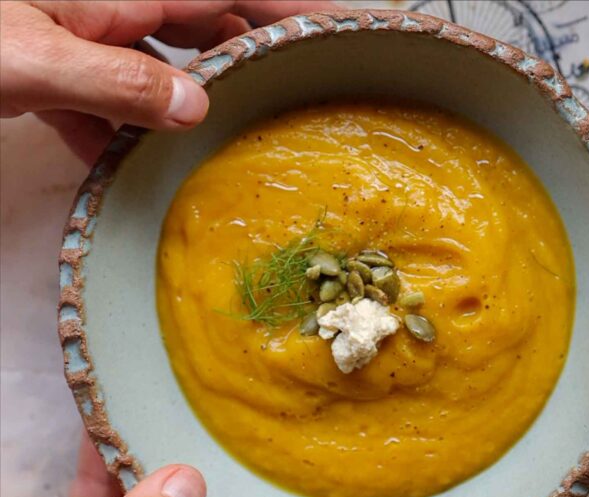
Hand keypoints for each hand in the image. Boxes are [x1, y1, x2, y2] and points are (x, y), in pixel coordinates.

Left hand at [0, 1, 331, 162]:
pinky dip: (115, 134)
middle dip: (241, 60)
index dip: (282, 7)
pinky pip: (100, 102)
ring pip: (151, 70)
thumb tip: (197, 107)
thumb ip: (117, 82)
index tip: (332, 25)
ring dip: (177, 108)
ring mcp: (75, 41)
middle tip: (286, 96)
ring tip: (214, 145)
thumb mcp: (33, 60)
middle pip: (197, 30)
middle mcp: (104, 12)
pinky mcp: (45, 74)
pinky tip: (120, 166)